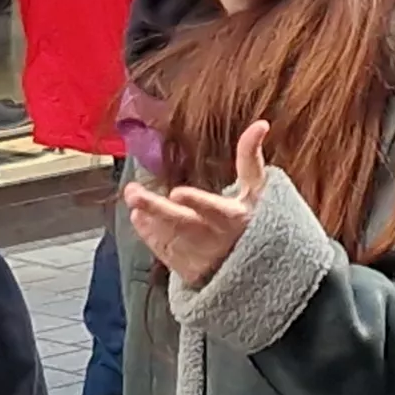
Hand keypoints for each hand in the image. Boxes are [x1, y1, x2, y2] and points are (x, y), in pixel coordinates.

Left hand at [121, 122, 266, 289]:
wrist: (255, 270)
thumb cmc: (255, 220)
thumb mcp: (257, 191)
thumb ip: (251, 158)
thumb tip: (261, 124)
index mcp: (234, 218)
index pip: (214, 210)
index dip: (197, 202)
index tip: (177, 192)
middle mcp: (215, 240)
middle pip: (183, 224)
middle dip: (156, 208)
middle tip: (133, 194)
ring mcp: (201, 257)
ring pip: (169, 237)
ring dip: (148, 219)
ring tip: (134, 201)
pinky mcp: (189, 270)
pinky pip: (165, 253)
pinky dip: (150, 235)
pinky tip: (139, 218)